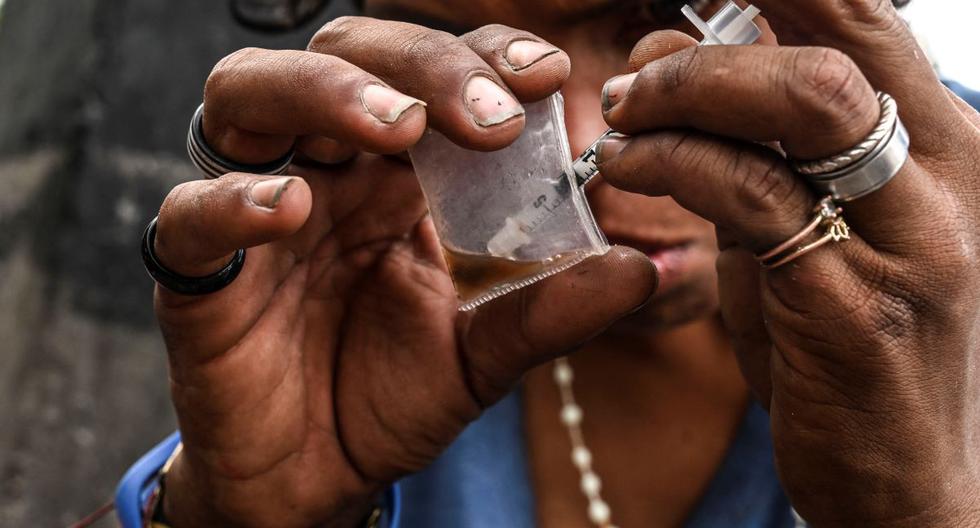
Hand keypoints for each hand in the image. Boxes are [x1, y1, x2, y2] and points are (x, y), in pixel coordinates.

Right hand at [154, 18, 655, 527]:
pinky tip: (288, 206)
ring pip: (249, 96)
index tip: (546, 74)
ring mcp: (257, 214)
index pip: (430, 74)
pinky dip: (233, 200)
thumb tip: (641, 270)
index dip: (481, 55)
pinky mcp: (200, 276)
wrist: (318, 480)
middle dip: (418, 65)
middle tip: (484, 114)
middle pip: (345, 57)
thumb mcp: (482, 355)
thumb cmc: (392, 398)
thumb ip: (549, 311)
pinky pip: (190, 215)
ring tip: (394, 128)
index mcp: (396, 176)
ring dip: (325, 94)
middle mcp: (326, 171)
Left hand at [596, 3, 979, 525]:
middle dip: (713, 43)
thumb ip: (754, 153)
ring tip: (621, 120)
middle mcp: (946, 176)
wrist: (900, 475)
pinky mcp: (856, 307)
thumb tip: (668, 66)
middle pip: (835, 45)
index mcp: (941, 145)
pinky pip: (754, 196)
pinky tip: (626, 170)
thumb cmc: (840, 342)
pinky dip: (674, 164)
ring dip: (688, 94)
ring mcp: (913, 241)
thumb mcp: (810, 230)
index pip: (865, 17)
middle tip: (634, 77)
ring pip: (803, 103)